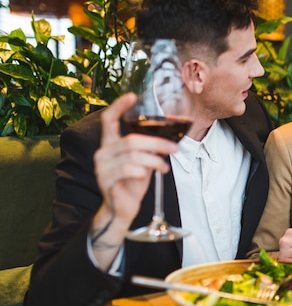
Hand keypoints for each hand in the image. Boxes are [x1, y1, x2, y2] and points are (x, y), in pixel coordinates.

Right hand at [92, 93, 178, 245]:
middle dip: (157, 143)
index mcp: (110, 144)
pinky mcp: (106, 180)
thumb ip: (149, 150)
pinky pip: (128, 170)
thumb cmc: (132, 183)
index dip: (118, 106)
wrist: (121, 209)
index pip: (109, 120)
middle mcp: (102, 153)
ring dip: (154, 159)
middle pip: (131, 140)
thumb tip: (169, 139)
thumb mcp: (143, 163)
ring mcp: (102, 167)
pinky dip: (145, 170)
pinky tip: (155, 174)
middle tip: (174, 148)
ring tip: (164, 166)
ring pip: (133, 155)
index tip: (132, 96)